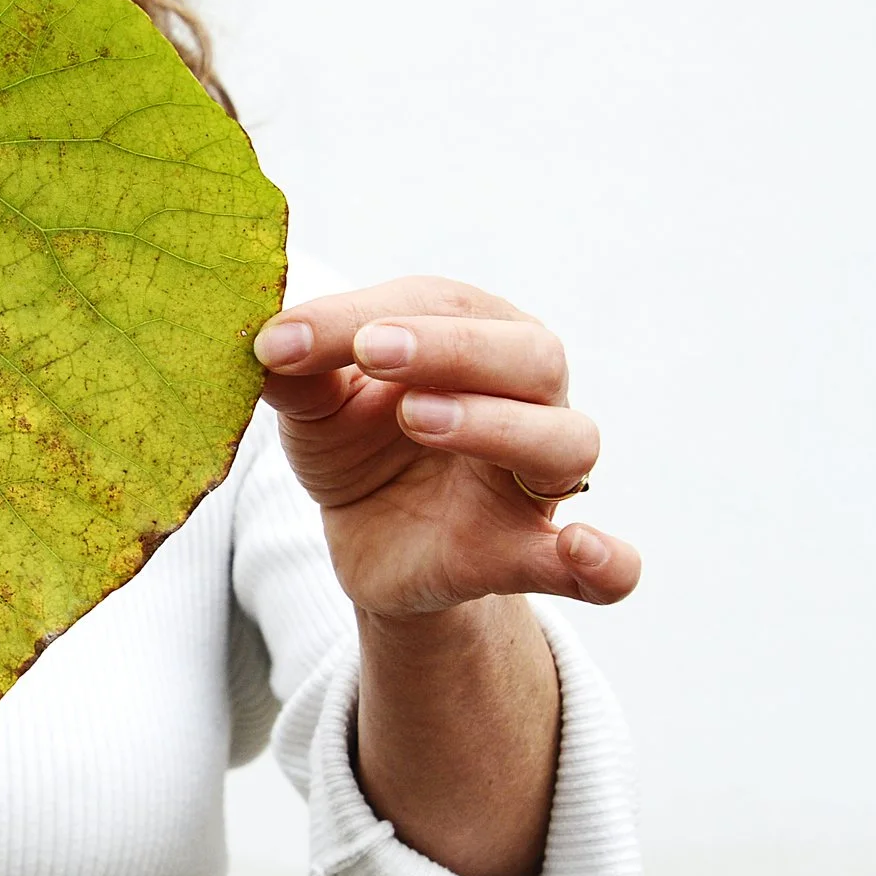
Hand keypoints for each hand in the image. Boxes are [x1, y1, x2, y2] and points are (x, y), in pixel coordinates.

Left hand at [253, 277, 641, 619]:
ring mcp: (533, 477)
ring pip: (563, 440)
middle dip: (450, 349)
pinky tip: (584, 548)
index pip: (443, 306)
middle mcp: (528, 397)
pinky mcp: (524, 554)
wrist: (368, 540)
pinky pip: (599, 569)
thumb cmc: (356, 442)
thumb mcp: (314, 405)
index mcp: (478, 338)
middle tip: (369, 353)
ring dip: (496, 424)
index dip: (365, 314)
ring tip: (418, 419)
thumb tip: (269, 345)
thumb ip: (298, 374)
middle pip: (530, 356)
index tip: (287, 337)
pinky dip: (607, 561)